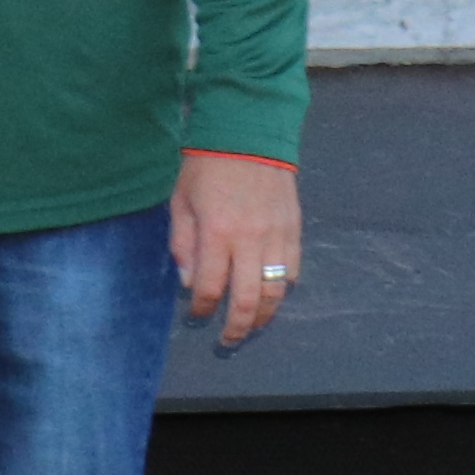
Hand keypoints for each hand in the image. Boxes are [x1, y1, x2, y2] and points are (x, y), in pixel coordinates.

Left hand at [171, 149, 302, 350]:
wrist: (248, 133)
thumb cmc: (206, 167)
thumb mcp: (179, 202)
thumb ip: (183, 244)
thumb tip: (188, 283)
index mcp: (217, 233)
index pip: (210, 287)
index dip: (202, 309)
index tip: (195, 317)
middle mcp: (251, 239)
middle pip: (250, 299)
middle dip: (238, 327)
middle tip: (228, 341)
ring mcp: (277, 235)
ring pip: (278, 291)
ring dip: (266, 315)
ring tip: (253, 326)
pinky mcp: (295, 229)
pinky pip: (293, 270)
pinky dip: (283, 289)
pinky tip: (271, 296)